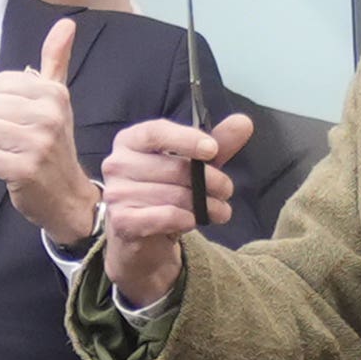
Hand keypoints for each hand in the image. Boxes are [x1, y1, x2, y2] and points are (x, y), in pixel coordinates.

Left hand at [0, 16, 95, 243]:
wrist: (68, 195)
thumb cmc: (56, 143)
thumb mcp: (58, 99)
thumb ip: (56, 60)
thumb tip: (66, 23)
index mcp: (55, 94)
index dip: (2, 103)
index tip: (22, 119)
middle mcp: (49, 115)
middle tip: (16, 139)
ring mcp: (38, 144)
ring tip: (12, 152)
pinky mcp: (24, 169)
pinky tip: (9, 169)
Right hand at [94, 111, 250, 308]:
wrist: (141, 237)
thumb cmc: (166, 192)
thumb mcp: (194, 165)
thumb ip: (218, 143)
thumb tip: (243, 122)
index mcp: (131, 140)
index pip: (156, 132)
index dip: (186, 139)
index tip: (213, 149)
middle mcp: (117, 163)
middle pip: (173, 168)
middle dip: (210, 180)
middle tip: (227, 190)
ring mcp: (117, 193)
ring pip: (174, 195)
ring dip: (205, 205)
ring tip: (219, 210)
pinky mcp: (122, 221)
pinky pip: (165, 216)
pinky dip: (185, 219)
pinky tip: (192, 221)